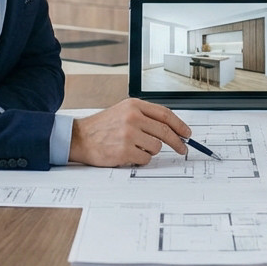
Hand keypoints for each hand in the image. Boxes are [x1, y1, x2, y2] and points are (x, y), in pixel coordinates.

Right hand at [69, 97, 191, 166]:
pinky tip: (128, 154)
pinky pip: (145, 159)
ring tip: (135, 147)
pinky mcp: (124, 151)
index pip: (165, 114)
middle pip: (165, 132)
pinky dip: (140, 159)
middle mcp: (132, 118)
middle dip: (177, 142)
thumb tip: (170, 128)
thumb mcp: (123, 111)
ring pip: (156, 147)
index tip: (187, 133)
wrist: (79, 138)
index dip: (179, 125)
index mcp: (134, 105)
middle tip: (182, 148)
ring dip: (150, 151)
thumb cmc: (102, 126)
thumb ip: (145, 116)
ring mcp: (128, 134)